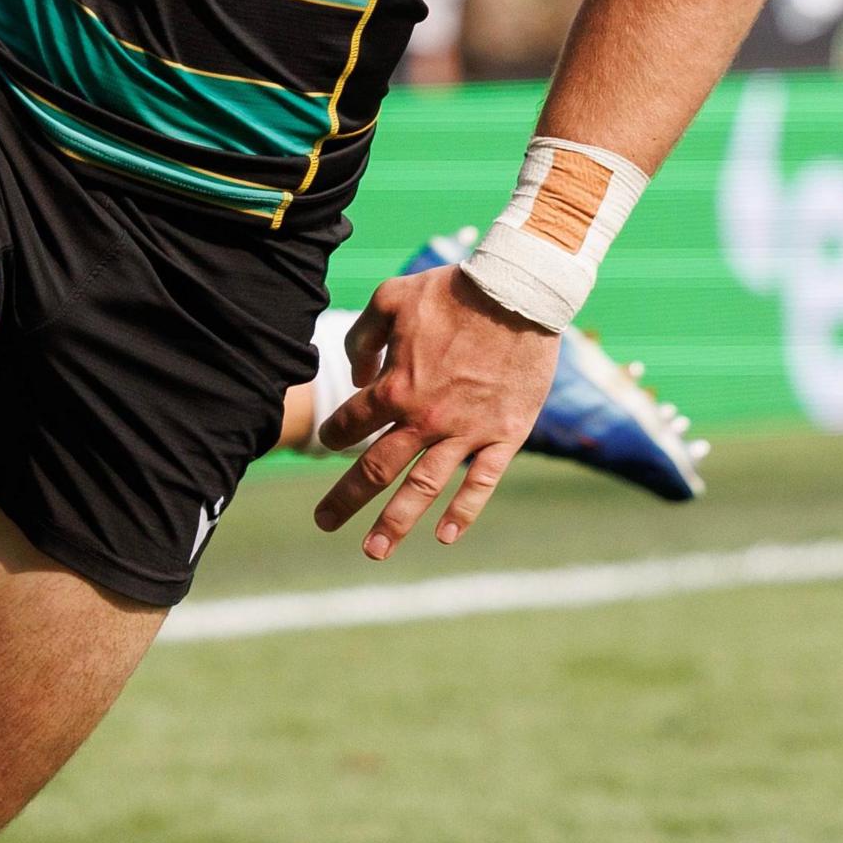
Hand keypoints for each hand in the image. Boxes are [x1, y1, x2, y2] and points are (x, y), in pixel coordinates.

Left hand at [312, 264, 559, 558]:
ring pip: (423, 488)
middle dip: (347, 499)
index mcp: (394, 386)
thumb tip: (355, 376)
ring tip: (374, 552)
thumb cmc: (452, 290)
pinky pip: (481, 482)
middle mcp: (424, 418)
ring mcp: (466, 431)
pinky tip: (446, 538)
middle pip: (377, 469)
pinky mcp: (504, 435)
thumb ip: (363, 339)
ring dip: (396, 523)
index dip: (334, 436)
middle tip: (324, 523)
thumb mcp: (391, 298)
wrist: (518, 293)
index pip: (350, 424)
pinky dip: (463, 512)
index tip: (330, 444)